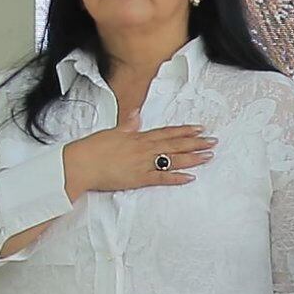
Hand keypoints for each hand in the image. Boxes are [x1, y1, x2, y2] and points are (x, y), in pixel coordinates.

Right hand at [62, 124, 216, 195]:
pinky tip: (190, 177)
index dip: (184, 130)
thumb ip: (127, 124)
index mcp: (138, 137)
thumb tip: (136, 114)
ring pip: (172, 159)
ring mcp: (142, 164)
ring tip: (208, 156)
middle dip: (195, 142)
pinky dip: (176, 178)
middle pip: (174, 144)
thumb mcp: (111, 132)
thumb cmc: (92, 149)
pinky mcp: (138, 179)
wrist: (80, 164)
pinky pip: (161, 178)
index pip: (166, 132)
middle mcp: (144, 149)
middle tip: (213, 141)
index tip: (199, 128)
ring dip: (192, 158)